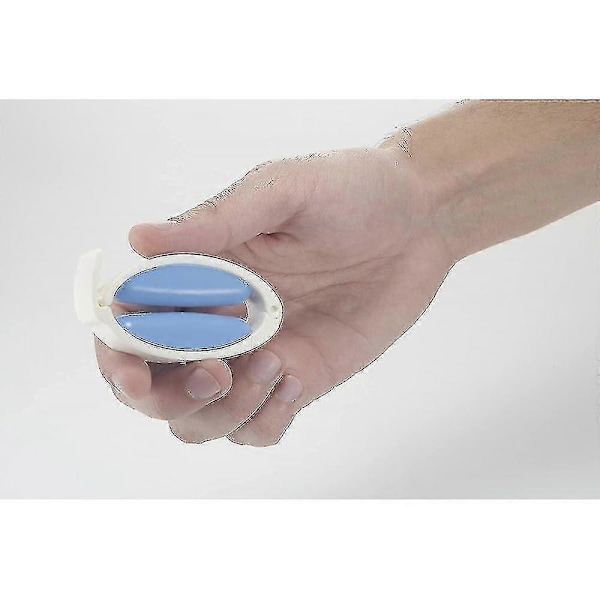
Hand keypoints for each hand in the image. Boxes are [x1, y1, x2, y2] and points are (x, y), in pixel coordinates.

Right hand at [95, 146, 454, 444]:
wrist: (417, 221)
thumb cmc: (349, 191)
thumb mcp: (282, 191)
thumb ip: (216, 221)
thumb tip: (137, 239)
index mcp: (200, 275)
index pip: (132, 326)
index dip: (117, 355)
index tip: (132, 369)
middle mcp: (218, 322)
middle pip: (157, 389)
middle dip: (166, 397)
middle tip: (213, 373)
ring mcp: (258, 356)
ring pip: (202, 420)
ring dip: (222, 411)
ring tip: (274, 364)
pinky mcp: (299, 380)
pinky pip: (260, 429)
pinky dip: (265, 420)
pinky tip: (295, 380)